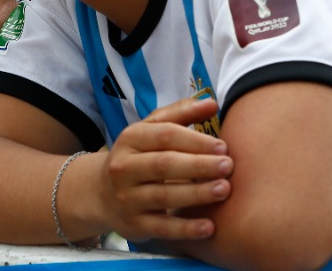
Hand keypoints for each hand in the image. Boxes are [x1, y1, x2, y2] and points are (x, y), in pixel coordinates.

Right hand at [91, 98, 232, 243]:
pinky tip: (209, 227)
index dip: (195, 140)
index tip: (223, 146)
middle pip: (164, 164)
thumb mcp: (149, 131)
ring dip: (197, 194)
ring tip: (224, 189)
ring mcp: (127, 197)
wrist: (102, 194)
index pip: (164, 135)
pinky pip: (162, 227)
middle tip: (229, 166)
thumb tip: (211, 103)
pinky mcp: (134, 224)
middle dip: (199, 165)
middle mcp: (124, 167)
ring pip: (163, 195)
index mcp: (130, 139)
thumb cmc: (137, 157)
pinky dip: (186, 228)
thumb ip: (180, 115)